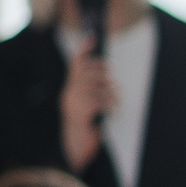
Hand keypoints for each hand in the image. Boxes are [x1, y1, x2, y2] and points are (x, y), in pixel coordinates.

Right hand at [59, 54, 117, 169]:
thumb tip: (109, 79)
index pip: (75, 64)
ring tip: (116, 101)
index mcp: (71, 89)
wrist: (75, 148)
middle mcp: (69, 93)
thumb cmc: (86, 126)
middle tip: (114, 83)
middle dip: (105, 73)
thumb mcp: (89, 106)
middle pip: (88, 71)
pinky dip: (110, 104)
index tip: (92, 37)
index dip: (83, 50)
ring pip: (96, 85)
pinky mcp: (80, 113)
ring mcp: (72, 103)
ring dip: (112, 91)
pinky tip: (113, 112)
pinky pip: (100, 100)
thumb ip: (94, 92)